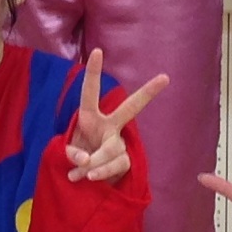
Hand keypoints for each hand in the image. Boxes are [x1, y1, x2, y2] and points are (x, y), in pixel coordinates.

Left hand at [64, 61, 166, 183]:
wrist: (85, 180)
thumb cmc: (76, 156)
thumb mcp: (66, 151)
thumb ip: (72, 153)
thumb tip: (86, 160)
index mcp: (90, 116)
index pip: (90, 92)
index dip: (93, 72)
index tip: (97, 51)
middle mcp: (109, 126)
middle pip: (131, 107)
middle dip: (148, 92)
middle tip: (165, 77)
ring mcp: (119, 143)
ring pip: (112, 148)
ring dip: (94, 161)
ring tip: (82, 172)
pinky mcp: (124, 161)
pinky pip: (115, 164)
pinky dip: (99, 172)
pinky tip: (86, 178)